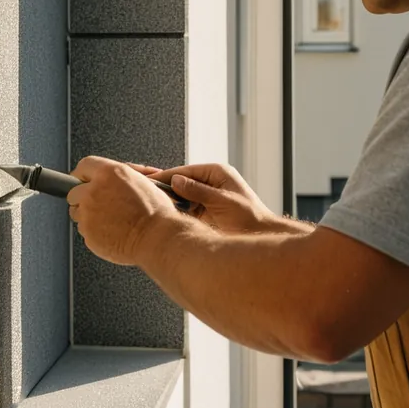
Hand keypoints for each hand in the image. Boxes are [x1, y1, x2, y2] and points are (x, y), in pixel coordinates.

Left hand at [67, 156, 183, 265]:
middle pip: (74, 191)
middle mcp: (94, 191)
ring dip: (88, 215)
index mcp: (109, 173)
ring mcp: (88, 212)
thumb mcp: (141, 181)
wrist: (156, 237)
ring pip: (77, 212)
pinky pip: (84, 230)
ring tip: (110, 220)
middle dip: (84, 197)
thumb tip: (109, 176)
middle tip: (101, 204)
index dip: (84, 175)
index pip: (84, 166)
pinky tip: (111, 231)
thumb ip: (119, 176)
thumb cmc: (155, 212)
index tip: (84, 180)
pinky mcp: (87, 232)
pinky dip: (94, 231)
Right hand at [148, 163, 274, 232]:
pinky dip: (178, 211)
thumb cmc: (249, 217)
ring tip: (153, 205)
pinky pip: (188, 207)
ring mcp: (209, 195)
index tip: (151, 180)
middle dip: (166, 188)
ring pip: (183, 196)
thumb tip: (176, 180)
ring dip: (171, 201)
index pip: (186, 171)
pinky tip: (166, 215)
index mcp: (218, 173)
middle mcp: (212, 182)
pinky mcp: (207, 209)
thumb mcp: (222, 202)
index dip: (167, 176)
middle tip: (147, 193)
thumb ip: (198, 191)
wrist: (261, 236)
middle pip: (183, 182)